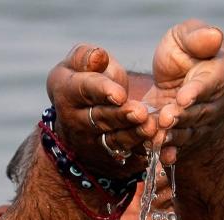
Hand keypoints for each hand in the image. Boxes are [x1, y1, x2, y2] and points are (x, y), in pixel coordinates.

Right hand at [46, 44, 156, 175]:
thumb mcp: (76, 63)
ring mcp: (91, 143)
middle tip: (140, 113)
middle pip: (101, 119)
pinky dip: (142, 154)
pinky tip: (157, 147)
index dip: (103, 91)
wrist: (75, 117)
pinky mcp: (107, 158)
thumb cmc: (81, 79)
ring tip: (151, 127)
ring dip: (134, 136)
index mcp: (66, 93)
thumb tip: (99, 57)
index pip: (84, 90)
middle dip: (122, 117)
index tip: (120, 93)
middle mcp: (75, 122)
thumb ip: (86, 57)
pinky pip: (127, 157)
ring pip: (115, 140)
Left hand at [144, 19, 223, 164]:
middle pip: (198, 112)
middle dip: (181, 117)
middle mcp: (216, 102)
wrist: (181, 77)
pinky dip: (170, 152)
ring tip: (159, 139)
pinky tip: (162, 157)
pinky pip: (179, 146)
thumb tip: (214, 36)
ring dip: (173, 137)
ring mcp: (202, 122)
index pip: (209, 84)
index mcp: (221, 73)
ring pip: (188, 132)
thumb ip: (197, 37)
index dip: (196, 91)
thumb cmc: (186, 51)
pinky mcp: (185, 136)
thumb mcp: (186, 36)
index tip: (183, 97)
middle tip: (165, 119)